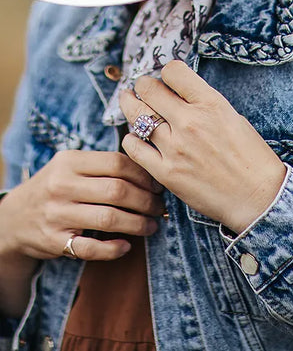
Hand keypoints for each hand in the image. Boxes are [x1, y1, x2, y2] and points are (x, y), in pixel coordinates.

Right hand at [0, 151, 164, 262]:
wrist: (14, 217)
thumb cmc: (56, 187)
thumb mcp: (71, 166)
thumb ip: (103, 165)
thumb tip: (150, 174)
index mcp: (70, 161)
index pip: (117, 164)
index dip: (144, 176)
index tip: (157, 186)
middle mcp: (62, 185)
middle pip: (118, 191)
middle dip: (146, 201)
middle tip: (159, 207)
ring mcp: (57, 214)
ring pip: (109, 219)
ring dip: (138, 224)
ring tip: (151, 225)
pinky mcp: (54, 241)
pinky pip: (91, 248)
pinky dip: (113, 249)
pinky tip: (126, 245)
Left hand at [120, 60, 286, 234]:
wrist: (257, 197)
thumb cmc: (251, 157)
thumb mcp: (233, 117)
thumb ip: (204, 103)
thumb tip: (179, 94)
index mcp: (211, 104)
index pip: (173, 71)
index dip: (167, 72)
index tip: (166, 79)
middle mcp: (190, 122)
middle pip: (149, 88)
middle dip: (142, 84)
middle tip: (141, 87)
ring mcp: (175, 147)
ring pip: (137, 115)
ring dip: (130, 105)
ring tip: (128, 101)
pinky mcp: (166, 172)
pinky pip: (134, 148)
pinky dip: (130, 139)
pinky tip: (134, 137)